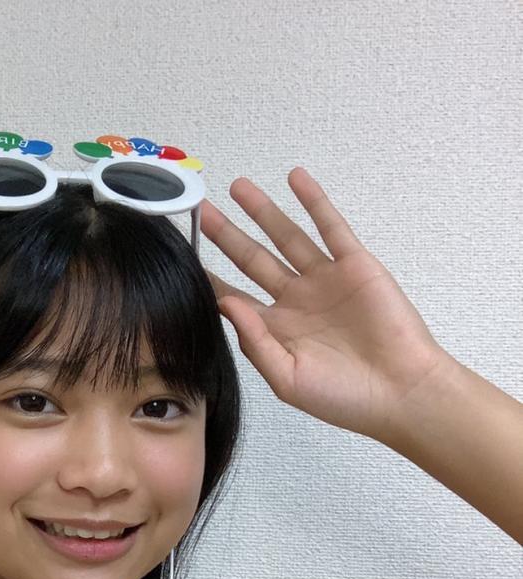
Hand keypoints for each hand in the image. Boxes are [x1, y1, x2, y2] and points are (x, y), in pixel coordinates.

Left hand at [200, 168, 451, 442]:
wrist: (399, 390)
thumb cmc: (342, 397)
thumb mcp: (286, 378)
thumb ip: (255, 341)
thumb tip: (225, 303)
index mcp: (276, 330)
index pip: (234, 298)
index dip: (210, 279)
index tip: (182, 258)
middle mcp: (296, 301)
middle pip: (253, 260)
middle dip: (228, 236)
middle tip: (203, 209)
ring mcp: (324, 281)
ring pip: (287, 237)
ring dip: (263, 211)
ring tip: (238, 187)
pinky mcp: (354, 265)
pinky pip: (331, 227)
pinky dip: (314, 202)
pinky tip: (295, 178)